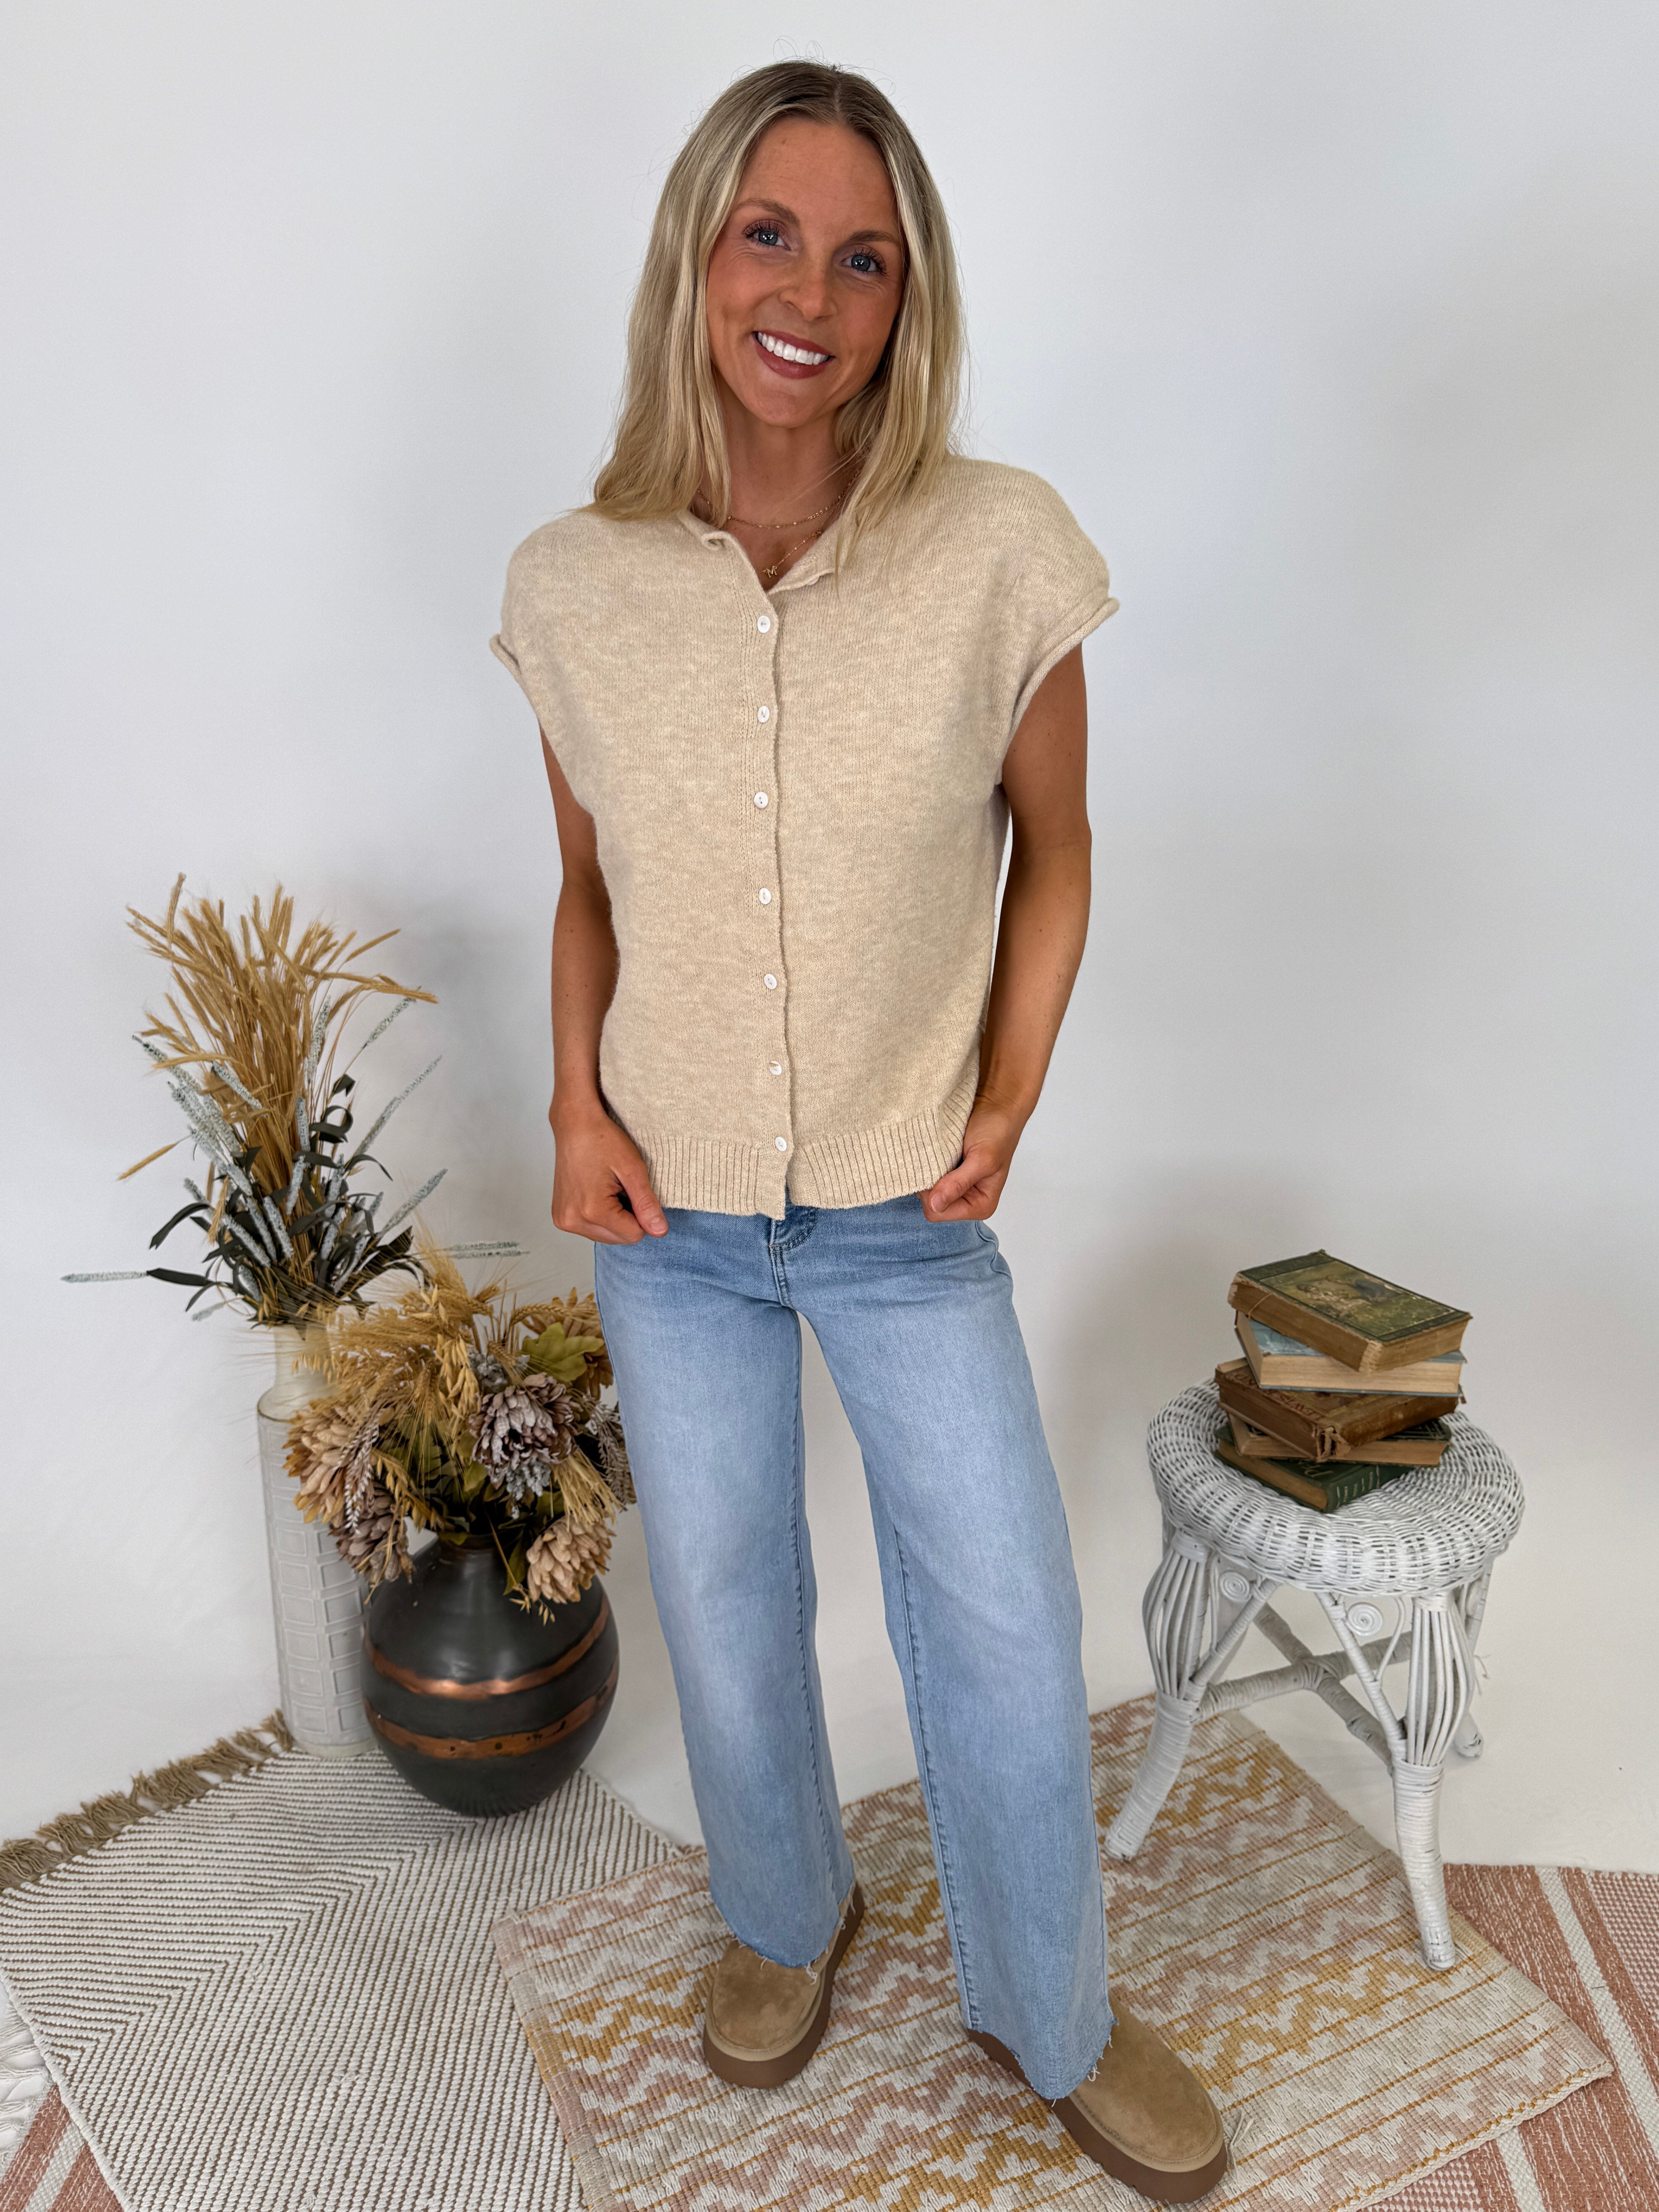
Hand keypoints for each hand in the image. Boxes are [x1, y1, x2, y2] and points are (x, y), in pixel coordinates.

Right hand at [550, 1097, 667, 1243]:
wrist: (575, 1125)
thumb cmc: (603, 1140)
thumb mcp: (633, 1170)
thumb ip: (647, 1204)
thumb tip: (660, 1231)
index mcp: (592, 1210)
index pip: (634, 1234)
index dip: (642, 1214)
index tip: (632, 1189)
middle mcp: (573, 1220)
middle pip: (619, 1239)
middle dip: (627, 1217)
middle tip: (619, 1187)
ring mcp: (564, 1220)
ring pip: (606, 1236)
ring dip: (614, 1218)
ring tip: (607, 1188)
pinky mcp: (560, 1217)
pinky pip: (591, 1229)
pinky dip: (600, 1216)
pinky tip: (597, 1192)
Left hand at [921, 1099, 1024, 1221]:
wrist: (996, 1105)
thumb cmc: (997, 1130)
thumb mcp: (982, 1159)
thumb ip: (958, 1183)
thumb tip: (935, 1204)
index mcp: (980, 1205)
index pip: (938, 1212)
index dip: (932, 1192)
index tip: (940, 1167)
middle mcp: (967, 1200)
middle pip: (929, 1203)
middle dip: (929, 1182)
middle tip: (942, 1158)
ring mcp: (956, 1187)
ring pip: (925, 1189)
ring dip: (928, 1170)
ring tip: (942, 1153)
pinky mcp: (947, 1172)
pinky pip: (926, 1175)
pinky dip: (927, 1163)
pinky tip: (937, 1151)